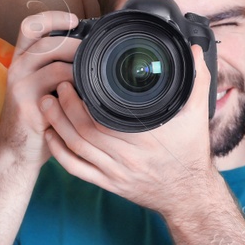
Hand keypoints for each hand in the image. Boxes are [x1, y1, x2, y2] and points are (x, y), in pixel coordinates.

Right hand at [0, 11, 80, 167]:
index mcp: (21, 59)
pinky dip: (77, 92)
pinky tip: (87, 97)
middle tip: (95, 54)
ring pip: (56, 66)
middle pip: (47, 42)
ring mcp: (20, 88)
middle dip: (76, 45)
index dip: (52, 18)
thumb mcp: (41, 85)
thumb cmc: (38, 115)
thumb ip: (56, 65)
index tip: (74, 20)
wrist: (17, 150)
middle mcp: (17, 69)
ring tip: (94, 77)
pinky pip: (59, 92)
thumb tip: (91, 48)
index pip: (31, 26)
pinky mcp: (28, 107)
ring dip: (80, 69)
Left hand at [41, 39, 219, 216]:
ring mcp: (115, 172)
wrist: (189, 194)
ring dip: (57, 125)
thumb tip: (195, 50)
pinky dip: (60, 153)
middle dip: (64, 108)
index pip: (103, 118)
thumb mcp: (198, 114)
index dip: (82, 100)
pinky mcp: (109, 184)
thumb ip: (197, 80)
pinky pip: (77, 170)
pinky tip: (51, 136)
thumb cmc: (191, 152)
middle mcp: (127, 157)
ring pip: (76, 149)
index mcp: (145, 138)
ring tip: (47, 104)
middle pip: (84, 132)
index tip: (74, 79)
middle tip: (56, 86)